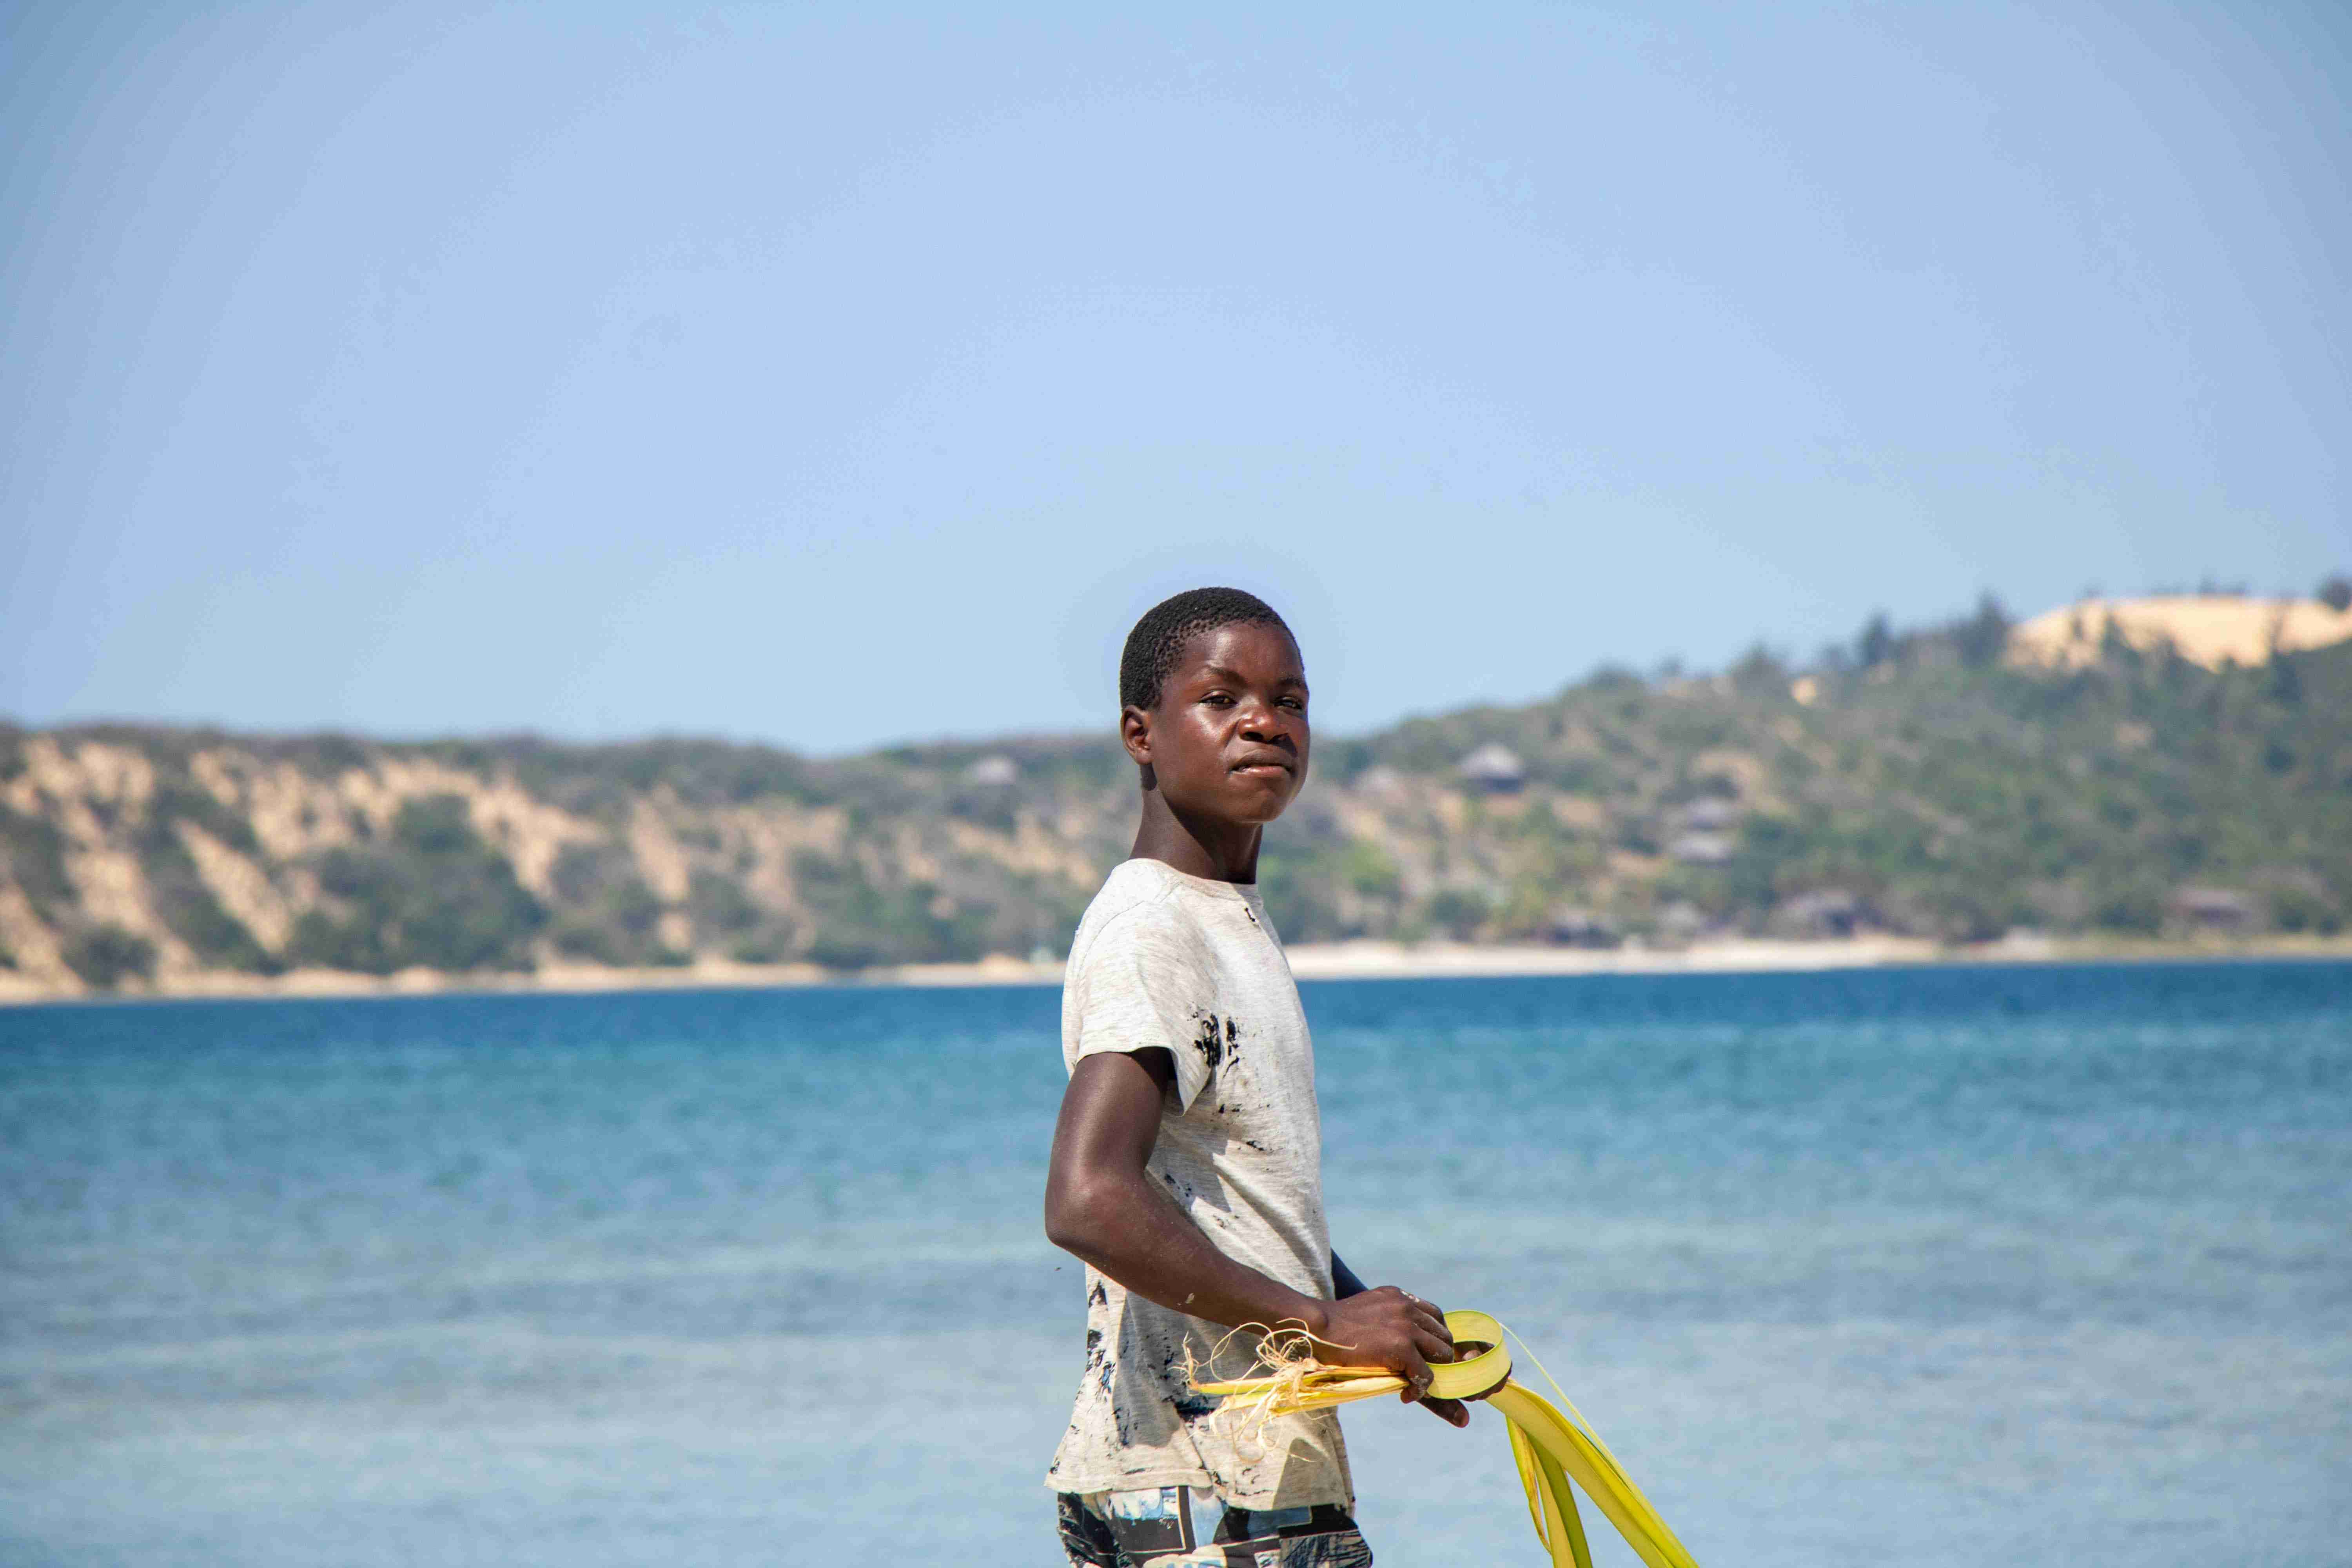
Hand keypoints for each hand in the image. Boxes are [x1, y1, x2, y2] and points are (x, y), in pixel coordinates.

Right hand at [1308, 1286, 1463, 1424]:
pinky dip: (1419, 1388)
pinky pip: (1426, 1374)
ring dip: (1431, 1372)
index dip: (1433, 1339)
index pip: (1434, 1317)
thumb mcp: (1367, 1312)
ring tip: (1413, 1384)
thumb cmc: (1333, 1327)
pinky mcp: (1403, 1347)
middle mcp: (1407, 1307)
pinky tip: (1405, 1394)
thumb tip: (1396, 1339)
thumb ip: (1387, 1318)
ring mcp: (1407, 1326)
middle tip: (1419, 1374)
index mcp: (1399, 1297)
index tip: (1424, 1356)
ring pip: (1442, 1354)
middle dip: (1437, 1358)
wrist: (1316, 1329)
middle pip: (1443, 1336)